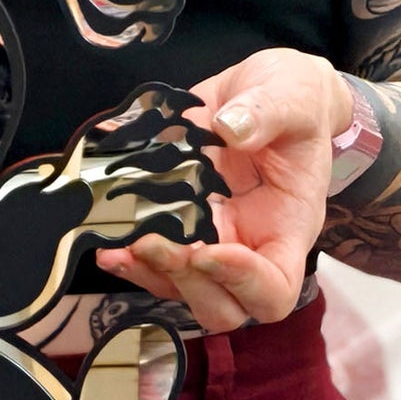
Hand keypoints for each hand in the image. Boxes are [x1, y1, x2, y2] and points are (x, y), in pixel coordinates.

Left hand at [96, 48, 352, 333]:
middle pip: (223, 306)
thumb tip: (231, 127)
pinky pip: (153, 261)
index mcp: (288, 228)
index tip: (208, 252)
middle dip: (185, 283)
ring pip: (180, 290)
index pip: (275, 289)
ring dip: (147, 274)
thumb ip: (267, 112)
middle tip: (155, 243)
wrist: (262, 93)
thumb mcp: (292, 96)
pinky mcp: (179, 228)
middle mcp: (250, 247)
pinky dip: (129, 257)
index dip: (243, 283)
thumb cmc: (293, 102)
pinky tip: (107, 238)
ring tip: (118, 247)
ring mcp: (211, 243)